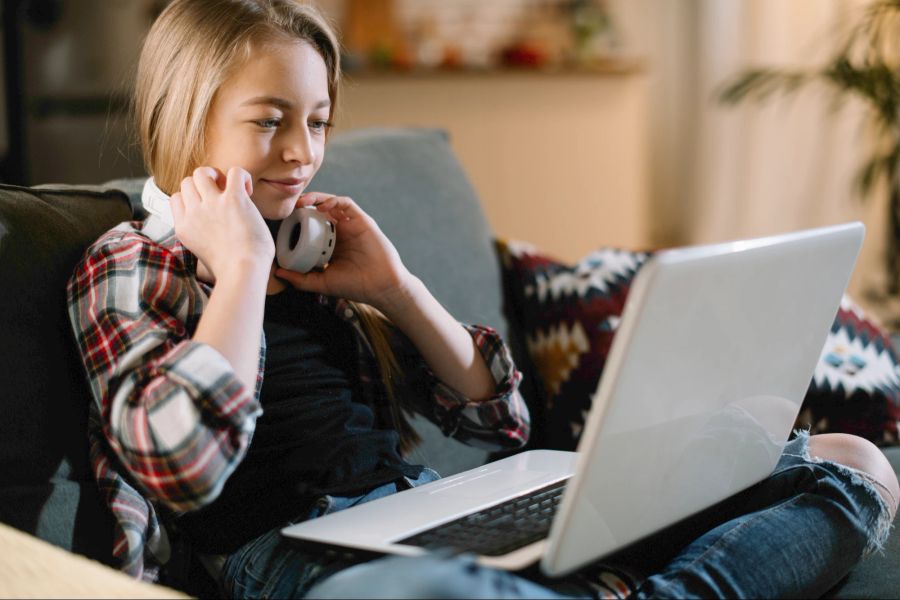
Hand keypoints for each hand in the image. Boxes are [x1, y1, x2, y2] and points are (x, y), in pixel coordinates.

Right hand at [170, 167, 274, 281]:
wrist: (242, 273)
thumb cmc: (231, 272)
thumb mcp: (203, 255)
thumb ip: (202, 239)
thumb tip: (215, 234)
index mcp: (184, 227)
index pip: (176, 198)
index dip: (192, 198)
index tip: (209, 210)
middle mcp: (194, 213)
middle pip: (187, 182)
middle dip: (203, 184)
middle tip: (222, 198)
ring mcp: (212, 204)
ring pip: (202, 172)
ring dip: (217, 176)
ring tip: (232, 191)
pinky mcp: (233, 199)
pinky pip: (235, 171)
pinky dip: (243, 177)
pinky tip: (248, 192)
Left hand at [274, 193, 413, 311]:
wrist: (380, 287)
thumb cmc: (355, 285)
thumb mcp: (322, 282)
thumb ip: (301, 279)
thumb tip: (278, 272)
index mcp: (331, 244)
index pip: (312, 226)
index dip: (298, 221)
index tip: (284, 222)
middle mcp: (341, 232)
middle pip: (320, 211)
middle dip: (304, 206)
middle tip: (289, 208)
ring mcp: (352, 225)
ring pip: (331, 204)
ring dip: (316, 199)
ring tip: (301, 202)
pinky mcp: (363, 221)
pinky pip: (347, 204)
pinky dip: (333, 201)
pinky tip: (321, 206)